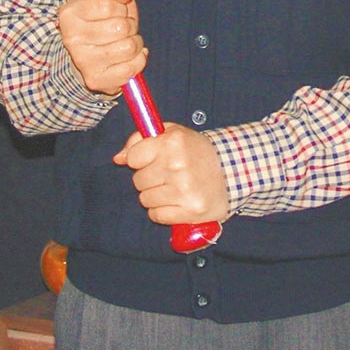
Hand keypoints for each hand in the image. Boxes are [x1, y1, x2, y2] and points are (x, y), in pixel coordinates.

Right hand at [57, 0, 147, 96]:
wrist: (83, 56)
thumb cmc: (98, 22)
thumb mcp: (104, 0)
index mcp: (69, 14)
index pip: (106, 5)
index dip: (120, 7)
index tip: (117, 11)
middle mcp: (71, 39)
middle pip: (121, 27)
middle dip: (130, 25)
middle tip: (123, 29)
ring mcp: (82, 61)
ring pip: (129, 47)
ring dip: (136, 42)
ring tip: (126, 41)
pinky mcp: (95, 80)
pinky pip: (131, 67)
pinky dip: (139, 60)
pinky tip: (130, 56)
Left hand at [113, 123, 228, 225]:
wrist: (232, 171)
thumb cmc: (197, 151)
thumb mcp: (172, 134)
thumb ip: (141, 139)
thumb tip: (118, 158)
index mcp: (172, 142)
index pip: (133, 157)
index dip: (139, 160)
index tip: (150, 160)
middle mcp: (177, 165)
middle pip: (138, 180)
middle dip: (148, 178)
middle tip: (166, 174)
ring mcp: (184, 189)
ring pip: (145, 199)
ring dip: (155, 196)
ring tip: (173, 188)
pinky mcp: (190, 211)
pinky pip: (156, 215)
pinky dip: (162, 211)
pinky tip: (176, 201)